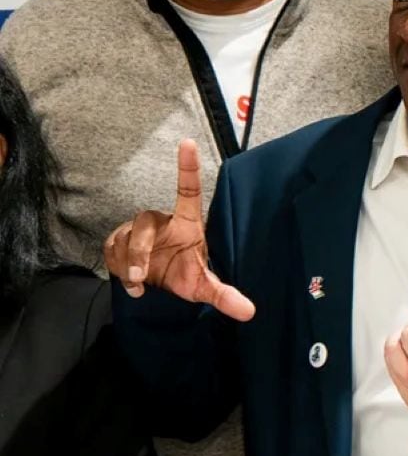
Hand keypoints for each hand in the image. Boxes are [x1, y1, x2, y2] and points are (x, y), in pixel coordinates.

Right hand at [103, 139, 253, 320]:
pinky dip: (117, 269)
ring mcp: (137, 230)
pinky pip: (110, 249)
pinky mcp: (117, 240)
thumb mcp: (202, 287)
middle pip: (143, 223)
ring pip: (123, 240)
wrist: (155, 285)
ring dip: (127, 265)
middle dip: (137, 251)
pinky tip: (131, 284)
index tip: (188, 143)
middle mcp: (161, 221)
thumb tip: (249, 312)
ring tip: (139, 284)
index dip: (188, 167)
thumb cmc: (183, 274)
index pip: (187, 190)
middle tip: (139, 278)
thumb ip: (223, 296)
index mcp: (186, 223)